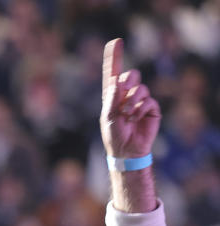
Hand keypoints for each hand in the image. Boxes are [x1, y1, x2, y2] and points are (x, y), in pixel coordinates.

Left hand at [100, 38, 160, 157]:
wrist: (127, 150)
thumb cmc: (114, 134)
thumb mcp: (109, 116)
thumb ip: (113, 98)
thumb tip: (118, 81)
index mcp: (112, 95)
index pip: (112, 73)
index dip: (114, 57)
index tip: (116, 41)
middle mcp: (126, 94)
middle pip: (131, 75)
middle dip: (127, 83)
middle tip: (122, 96)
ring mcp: (140, 100)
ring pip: (141, 88)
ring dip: (132, 101)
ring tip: (127, 115)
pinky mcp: (151, 107)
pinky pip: (149, 100)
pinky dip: (140, 109)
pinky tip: (135, 119)